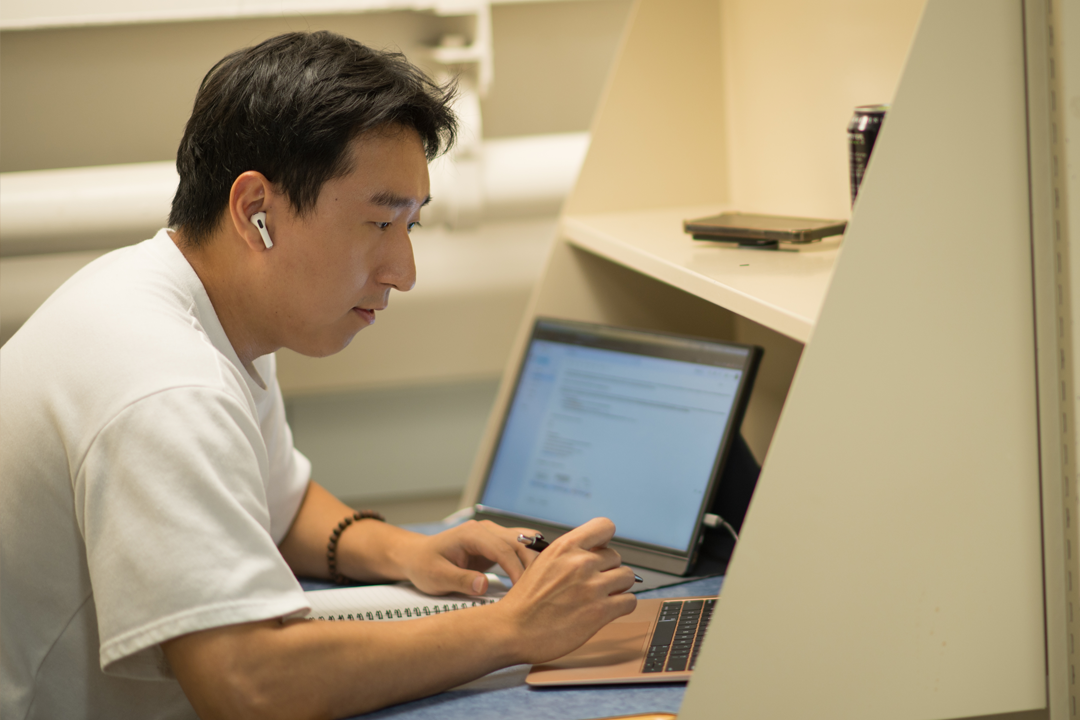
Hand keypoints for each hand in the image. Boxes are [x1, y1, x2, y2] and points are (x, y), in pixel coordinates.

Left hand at [393, 520, 538, 595]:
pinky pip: (519, 549)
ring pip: (525, 541)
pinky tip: (533, 579)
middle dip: (532, 564)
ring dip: (534, 561)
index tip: (521, 591)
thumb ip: (460, 580)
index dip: (516, 570)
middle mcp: (486, 530)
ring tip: (540, 584)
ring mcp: (493, 535)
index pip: (503, 549)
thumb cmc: (425, 565)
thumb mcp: (437, 577)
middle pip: (520, 541)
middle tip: (537, 589)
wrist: (418, 556)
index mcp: (472, 534)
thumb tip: (483, 586)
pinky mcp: (496, 544)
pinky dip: (529, 561)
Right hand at [493, 517, 637, 664]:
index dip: (605, 541)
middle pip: (616, 557)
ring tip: (602, 596)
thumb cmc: (526, 601)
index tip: (601, 552)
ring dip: (617, 587)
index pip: (605, 527)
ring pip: (627, 577)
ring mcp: (592, 587)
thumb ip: (570, 554)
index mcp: (565, 546)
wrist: (513, 630)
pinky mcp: (600, 611)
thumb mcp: (543, 562)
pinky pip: (630, 601)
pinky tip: (608, 610)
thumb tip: (597, 551)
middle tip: (594, 583)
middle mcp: (580, 563)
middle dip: (607, 570)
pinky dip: (622, 606)